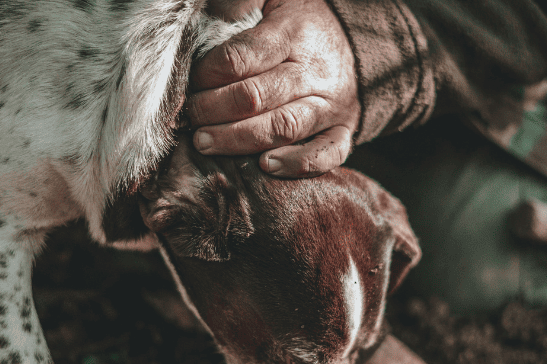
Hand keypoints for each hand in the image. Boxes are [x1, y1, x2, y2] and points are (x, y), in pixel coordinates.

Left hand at [190, 0, 359, 176]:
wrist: (356, 45)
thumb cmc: (301, 25)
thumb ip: (240, 3)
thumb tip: (210, 14)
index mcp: (292, 34)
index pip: (241, 58)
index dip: (208, 74)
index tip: (190, 82)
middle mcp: (313, 72)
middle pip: (255, 97)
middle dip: (213, 110)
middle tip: (189, 118)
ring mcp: (331, 106)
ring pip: (282, 128)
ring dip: (238, 140)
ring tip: (205, 144)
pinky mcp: (343, 131)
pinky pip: (325, 154)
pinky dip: (296, 164)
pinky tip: (264, 166)